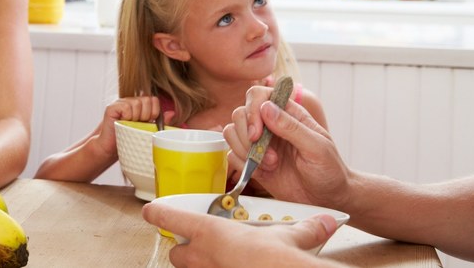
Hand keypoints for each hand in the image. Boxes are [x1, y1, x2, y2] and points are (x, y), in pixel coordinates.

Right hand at [92, 96, 166, 158]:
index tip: (149, 121)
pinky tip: (122, 122)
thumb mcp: (148, 130)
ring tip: (130, 124)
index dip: (154, 111)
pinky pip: (126, 107)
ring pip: (137, 103)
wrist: (111, 148)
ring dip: (136, 117)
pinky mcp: (112, 107)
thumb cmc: (129, 139)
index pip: (153, 99)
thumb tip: (172, 113)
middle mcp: (130, 101)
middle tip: (138, 124)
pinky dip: (127, 117)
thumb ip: (160, 121)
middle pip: (146, 100)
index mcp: (140, 105)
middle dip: (146, 115)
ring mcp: (121, 103)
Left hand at [142, 202, 336, 267]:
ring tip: (211, 263)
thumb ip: (303, 229)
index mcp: (212, 233)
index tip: (149, 211)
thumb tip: (324, 221)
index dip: (158, 213)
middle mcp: (203, 256)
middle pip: (177, 253)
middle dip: (183, 250)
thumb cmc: (275, 259)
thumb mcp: (289, 238)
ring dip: (194, 266)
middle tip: (196, 247)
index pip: (173, 218)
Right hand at [224, 86, 347, 207]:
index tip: (257, 132)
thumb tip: (266, 108)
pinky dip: (242, 165)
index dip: (253, 110)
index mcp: (289, 113)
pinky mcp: (252, 162)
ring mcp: (260, 143)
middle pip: (240, 113)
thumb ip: (292, 127)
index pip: (259, 96)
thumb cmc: (328, 170)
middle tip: (265, 153)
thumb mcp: (317, 147)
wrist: (326, 198)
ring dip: (245, 150)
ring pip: (232, 132)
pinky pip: (232, 155)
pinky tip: (263, 173)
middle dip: (246, 134)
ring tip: (270, 164)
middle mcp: (270, 125)